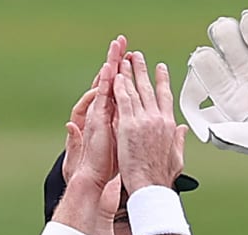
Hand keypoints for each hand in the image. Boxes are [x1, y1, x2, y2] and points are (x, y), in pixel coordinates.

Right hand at [66, 37, 128, 187]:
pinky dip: (105, 81)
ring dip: (111, 64)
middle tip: (123, 43)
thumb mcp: (134, 146)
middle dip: (120, 61)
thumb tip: (151, 126)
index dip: (130, 74)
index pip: (125, 90)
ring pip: (106, 83)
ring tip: (116, 48)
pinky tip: (109, 67)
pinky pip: (100, 95)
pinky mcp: (96, 119)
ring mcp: (101, 113)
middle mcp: (109, 111)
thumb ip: (143, 133)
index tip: (134, 59)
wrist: (97, 177)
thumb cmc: (115, 166)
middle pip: (115, 81)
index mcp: (120, 116)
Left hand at [112, 52, 185, 193]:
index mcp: (169, 126)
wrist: (150, 187)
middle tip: (138, 56)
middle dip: (143, 70)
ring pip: (135, 90)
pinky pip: (123, 100)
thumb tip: (183, 130)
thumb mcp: (177, 157)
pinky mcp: (128, 125)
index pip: (165, 97)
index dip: (162, 81)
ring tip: (124, 61)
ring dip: (129, 73)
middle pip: (149, 88)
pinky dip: (119, 87)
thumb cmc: (161, 178)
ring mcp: (143, 120)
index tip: (160, 68)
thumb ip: (179, 140)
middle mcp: (158, 119)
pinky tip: (115, 76)